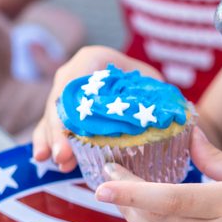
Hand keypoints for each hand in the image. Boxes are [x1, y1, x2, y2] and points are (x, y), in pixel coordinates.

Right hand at [30, 47, 161, 169]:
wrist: (140, 85)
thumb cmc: (145, 82)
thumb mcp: (153, 83)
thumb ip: (160, 96)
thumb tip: (178, 114)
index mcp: (92, 59)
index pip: (74, 82)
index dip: (69, 109)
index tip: (72, 133)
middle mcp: (72, 74)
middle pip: (58, 103)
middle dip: (58, 131)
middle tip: (63, 157)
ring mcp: (64, 94)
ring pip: (51, 116)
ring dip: (51, 140)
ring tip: (58, 162)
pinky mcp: (62, 113)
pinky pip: (49, 126)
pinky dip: (47, 141)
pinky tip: (44, 158)